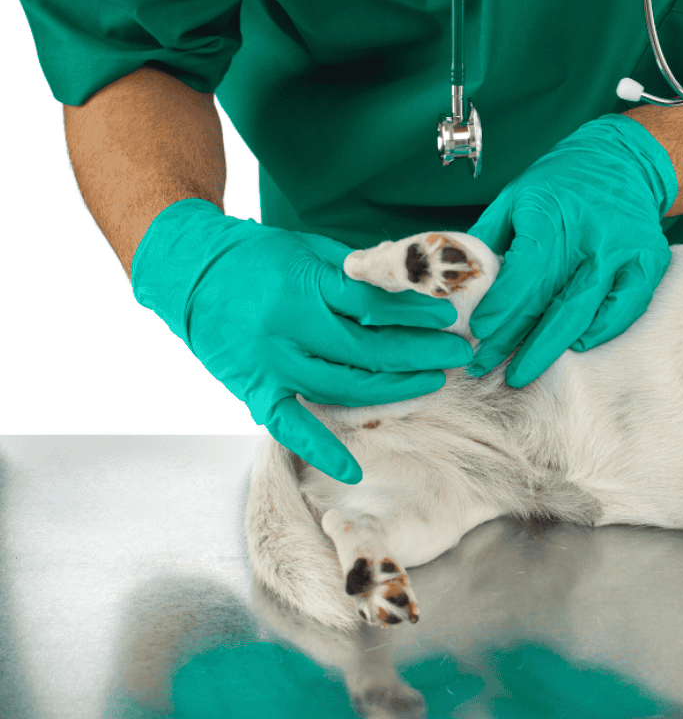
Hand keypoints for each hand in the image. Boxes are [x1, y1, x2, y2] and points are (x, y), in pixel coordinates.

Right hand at [131, 200, 471, 482]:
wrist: (189, 271)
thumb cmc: (259, 256)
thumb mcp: (310, 248)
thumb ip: (357, 272)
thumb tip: (412, 289)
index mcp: (304, 285)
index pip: (373, 306)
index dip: (415, 316)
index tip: (448, 320)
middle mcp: (287, 328)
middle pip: (367, 350)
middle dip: (419, 354)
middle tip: (457, 354)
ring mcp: (270, 364)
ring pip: (342, 387)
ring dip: (393, 389)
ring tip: (432, 382)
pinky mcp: (253, 390)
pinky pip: (290, 426)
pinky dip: (321, 449)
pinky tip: (353, 470)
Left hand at [467, 115, 676, 386]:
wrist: (624, 160)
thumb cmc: (561, 183)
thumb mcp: (515, 196)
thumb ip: (489, 238)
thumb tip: (462, 282)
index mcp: (553, 213)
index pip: (526, 273)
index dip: (502, 307)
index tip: (479, 331)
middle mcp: (592, 235)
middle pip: (553, 302)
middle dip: (518, 342)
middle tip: (491, 369)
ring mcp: (624, 251)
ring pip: (586, 312)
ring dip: (551, 347)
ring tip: (523, 370)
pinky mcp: (648, 262)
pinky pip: (625, 309)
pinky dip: (600, 331)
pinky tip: (575, 344)